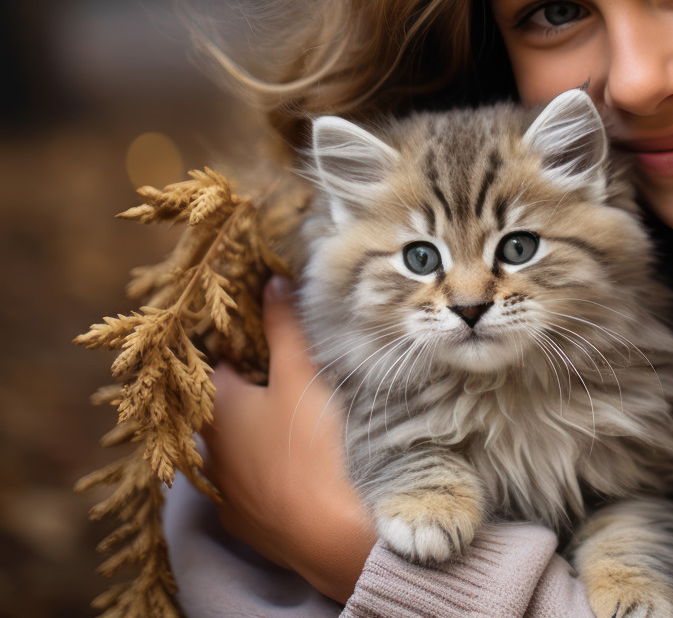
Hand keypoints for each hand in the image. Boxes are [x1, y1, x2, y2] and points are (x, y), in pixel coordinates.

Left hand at [202, 275, 377, 602]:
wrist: (326, 531)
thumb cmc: (308, 443)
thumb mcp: (300, 374)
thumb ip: (284, 326)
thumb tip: (272, 279)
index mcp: (215, 409)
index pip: (215, 363)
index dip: (237, 344)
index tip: (259, 332)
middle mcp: (209, 450)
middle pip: (222, 407)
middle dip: (246, 388)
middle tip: (280, 371)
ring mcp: (224, 491)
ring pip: (233, 449)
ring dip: (253, 433)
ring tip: (287, 418)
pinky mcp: (244, 522)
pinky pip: (248, 485)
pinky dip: (263, 471)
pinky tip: (288, 465)